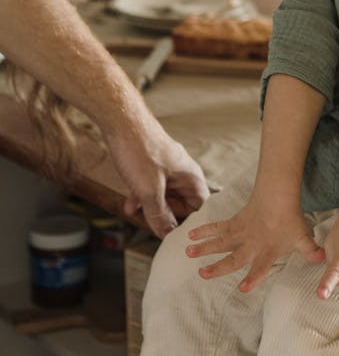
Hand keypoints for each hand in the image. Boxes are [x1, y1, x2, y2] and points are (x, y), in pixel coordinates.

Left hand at [102, 115, 208, 237]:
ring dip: (150, 207)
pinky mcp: (152, 166)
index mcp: (191, 177)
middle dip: (166, 216)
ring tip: (137, 215)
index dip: (190, 222)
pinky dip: (141, 196)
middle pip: (181, 204)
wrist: (120, 120)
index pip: (201, 207)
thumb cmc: (140, 150)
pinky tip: (129, 204)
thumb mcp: (149, 190)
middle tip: (153, 226)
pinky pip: (151, 187)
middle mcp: (183, 173)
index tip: (177, 235)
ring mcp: (167, 169)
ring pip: (164, 196)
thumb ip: (159, 215)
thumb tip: (166, 234)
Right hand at [186, 193, 324, 290]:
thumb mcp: (303, 238)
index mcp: (267, 251)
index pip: (261, 268)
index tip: (243, 288)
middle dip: (218, 267)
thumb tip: (324, 263)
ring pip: (221, 242)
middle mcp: (252, 244)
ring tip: (188, 253)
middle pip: (233, 257)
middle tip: (203, 274)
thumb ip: (311, 251)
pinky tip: (190, 235)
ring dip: (204, 248)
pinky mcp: (234, 222)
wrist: (279, 194)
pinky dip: (205, 230)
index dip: (253, 278)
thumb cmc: (291, 219)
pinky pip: (218, 227)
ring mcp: (241, 233)